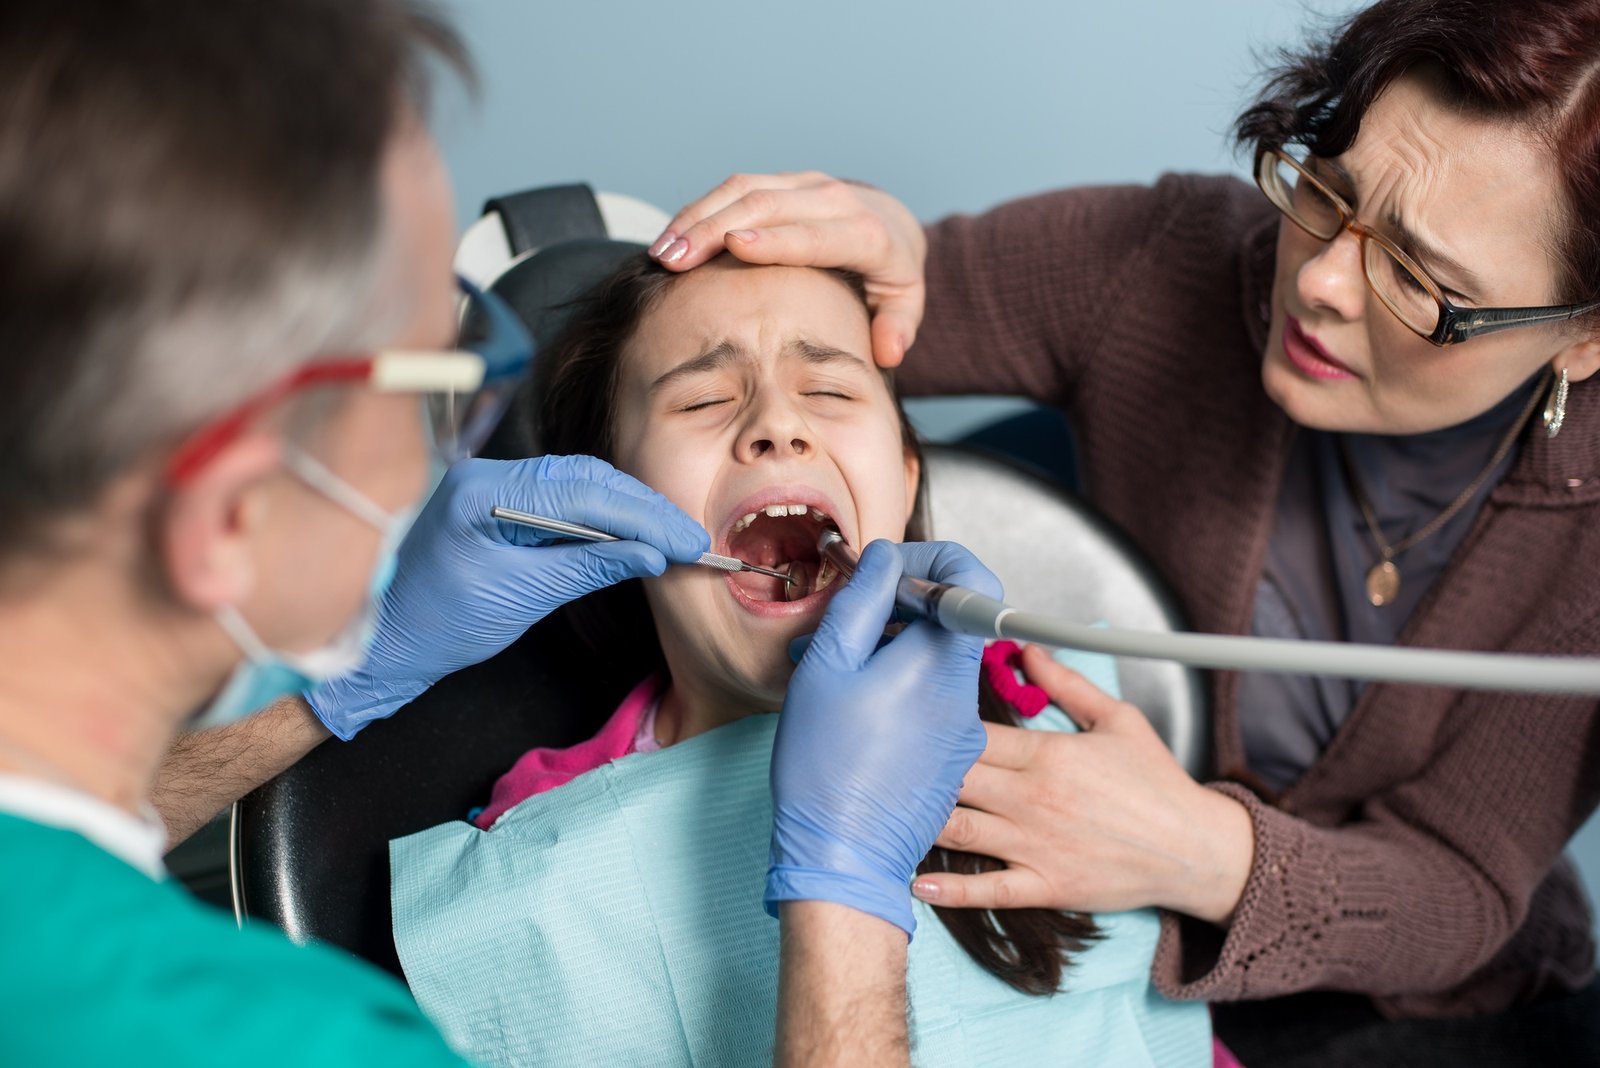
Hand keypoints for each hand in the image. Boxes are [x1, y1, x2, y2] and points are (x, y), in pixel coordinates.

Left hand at [308, 455, 708, 739]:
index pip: (583, 491)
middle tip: (688, 538)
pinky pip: (559, 499)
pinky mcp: (496, 505)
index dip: (642, 516)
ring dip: (626, 510)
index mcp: (483, 490)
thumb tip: (649, 554)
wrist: (378, 642)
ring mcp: (490, 486)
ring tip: (668, 538)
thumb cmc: (434, 625)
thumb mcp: (518, 598)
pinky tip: (628, 536)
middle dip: (642, 507)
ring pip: (577, 483)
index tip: (685, 540)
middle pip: (585, 476)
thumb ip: (587, 566)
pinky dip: (600, 517)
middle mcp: (487, 474)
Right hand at [648, 171, 926, 366]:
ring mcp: (805, 184)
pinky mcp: (782, 180)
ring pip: (744, 190)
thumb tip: (888, 352)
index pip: (816, 234)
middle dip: (714, 229)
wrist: (890, 221)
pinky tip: (671, 239)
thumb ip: (898, 328)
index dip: (776, 240)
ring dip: (697, 218)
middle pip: (768, 206)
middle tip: (672, 261)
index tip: (735, 246)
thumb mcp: (905, 303)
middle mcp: (834, 198)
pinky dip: (699, 211)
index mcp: (867, 233)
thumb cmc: (891, 274)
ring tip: (662, 252)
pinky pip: (736, 188)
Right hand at [767, 540, 1001, 936]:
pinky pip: (930, 699)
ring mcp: (961, 729)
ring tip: (832, 667)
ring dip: (889, 648)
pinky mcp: (949, 756)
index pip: (973, 579)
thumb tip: (886, 558)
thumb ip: (862, 600)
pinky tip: (850, 705)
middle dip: (895, 606)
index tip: (885, 573)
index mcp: (940, 663)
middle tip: (843, 619)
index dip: (929, 561)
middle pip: (947, 620)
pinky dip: (896, 687)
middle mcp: (965, 694)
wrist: (842, 856)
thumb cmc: (827, 767)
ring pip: (933, 660)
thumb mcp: (827, 665)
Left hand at [912, 644, 1254, 923]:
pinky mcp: (1045, 886)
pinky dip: (951, 889)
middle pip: (954, 778)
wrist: (1195, 850)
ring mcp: (1036, 845)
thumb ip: (1066, 683)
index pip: (972, 734)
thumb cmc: (1157, 786)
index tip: (903, 716)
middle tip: (877, 763)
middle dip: (914, 770)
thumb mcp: (1118, 719)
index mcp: (1047, 755)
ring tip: (882, 814)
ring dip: (919, 822)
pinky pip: (989, 890)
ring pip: (960, 830)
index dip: (932, 723)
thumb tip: (1026, 649)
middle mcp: (1034, 799)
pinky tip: (917, 881)